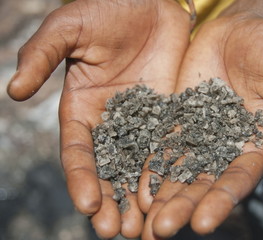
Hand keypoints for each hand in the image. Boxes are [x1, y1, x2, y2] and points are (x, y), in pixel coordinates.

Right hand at [7, 0, 189, 237]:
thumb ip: (41, 55)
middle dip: (112, 201)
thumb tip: (15, 92)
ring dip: (140, 198)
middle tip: (118, 233)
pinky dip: (168, 175)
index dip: (82, 179)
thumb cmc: (107, 9)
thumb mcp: (69, 28)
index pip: (79, 152)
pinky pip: (169, 149)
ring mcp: (143, 122)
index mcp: (82, 109)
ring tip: (145, 229)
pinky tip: (171, 198)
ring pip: (139, 167)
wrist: (151, 1)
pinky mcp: (170, 115)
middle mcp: (112, 122)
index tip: (88, 206)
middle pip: (110, 170)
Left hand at [139, 12, 262, 238]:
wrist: (242, 30)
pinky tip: (134, 184)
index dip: (222, 201)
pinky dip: (149, 165)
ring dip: (161, 195)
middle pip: (202, 183)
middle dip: (182, 206)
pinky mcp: (176, 118)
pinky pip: (161, 145)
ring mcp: (197, 134)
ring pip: (177, 170)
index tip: (203, 224)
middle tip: (160, 230)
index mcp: (255, 145)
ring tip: (143, 219)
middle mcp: (224, 147)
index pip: (239, 179)